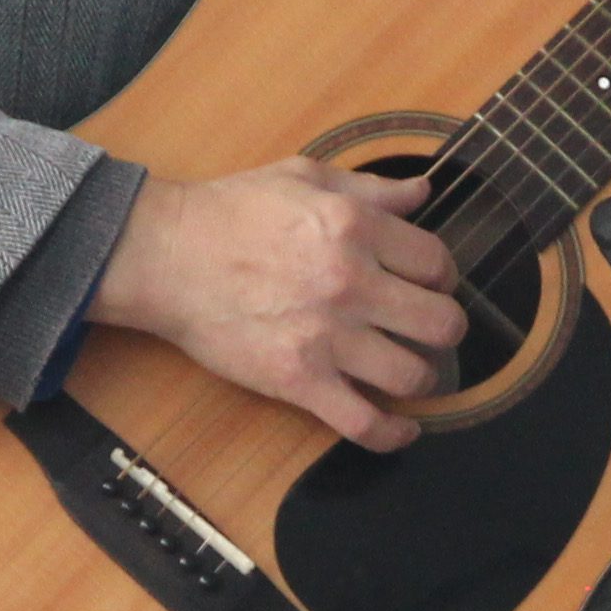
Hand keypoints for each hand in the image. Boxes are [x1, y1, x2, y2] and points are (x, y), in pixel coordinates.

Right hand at [94, 157, 468, 451]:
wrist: (166, 255)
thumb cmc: (229, 211)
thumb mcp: (303, 176)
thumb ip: (370, 188)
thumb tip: (422, 191)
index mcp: (356, 228)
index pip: (437, 263)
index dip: (442, 277)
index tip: (430, 285)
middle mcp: (351, 283)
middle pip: (441, 323)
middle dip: (445, 330)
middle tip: (429, 331)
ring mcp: (326, 337)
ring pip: (412, 376)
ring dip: (422, 379)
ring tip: (410, 373)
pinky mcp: (298, 380)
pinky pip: (364, 422)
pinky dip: (392, 434)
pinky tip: (403, 429)